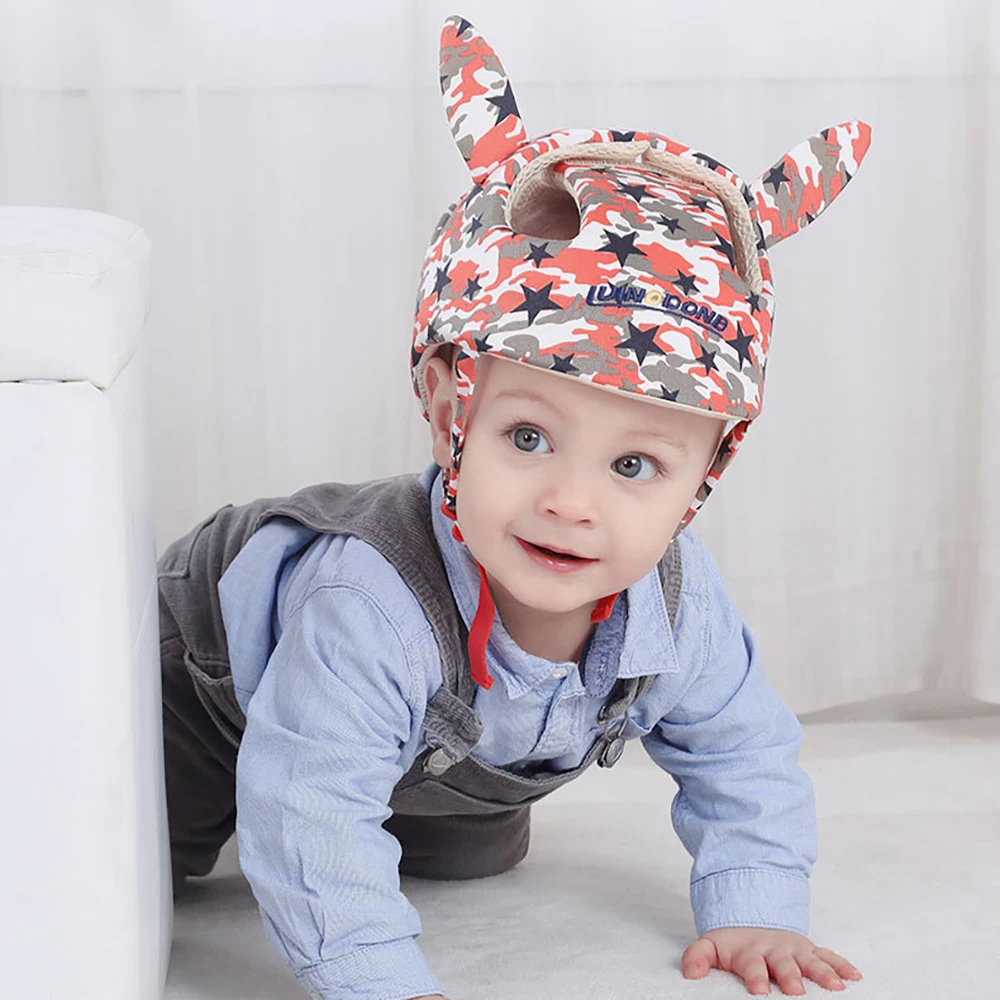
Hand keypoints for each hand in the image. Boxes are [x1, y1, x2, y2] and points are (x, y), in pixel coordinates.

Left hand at [682, 927, 862, 994]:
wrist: (751, 916)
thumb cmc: (733, 942)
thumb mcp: (711, 945)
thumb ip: (697, 956)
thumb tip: (689, 973)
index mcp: (750, 951)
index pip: (752, 964)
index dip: (755, 976)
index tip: (759, 989)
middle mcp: (775, 950)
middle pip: (784, 965)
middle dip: (791, 977)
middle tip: (796, 991)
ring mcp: (795, 950)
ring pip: (811, 961)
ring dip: (823, 973)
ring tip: (836, 987)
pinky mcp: (810, 950)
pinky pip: (829, 956)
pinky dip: (842, 965)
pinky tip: (855, 977)